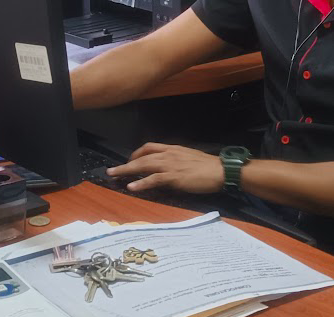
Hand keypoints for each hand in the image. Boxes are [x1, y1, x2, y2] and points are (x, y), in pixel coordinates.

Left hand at [107, 143, 224, 193]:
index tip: (130, 159)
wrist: (220, 170)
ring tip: (114, 176)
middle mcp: (168, 154)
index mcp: (172, 149)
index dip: (136, 153)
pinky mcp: (173, 177)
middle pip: (141, 157)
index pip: (149, 147)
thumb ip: (176, 160)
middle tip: (112, 170)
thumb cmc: (208, 166)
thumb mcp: (189, 158)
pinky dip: (141, 183)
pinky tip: (131, 186)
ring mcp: (170, 165)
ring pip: (143, 165)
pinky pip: (153, 179)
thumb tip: (168, 168)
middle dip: (125, 163)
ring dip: (126, 171)